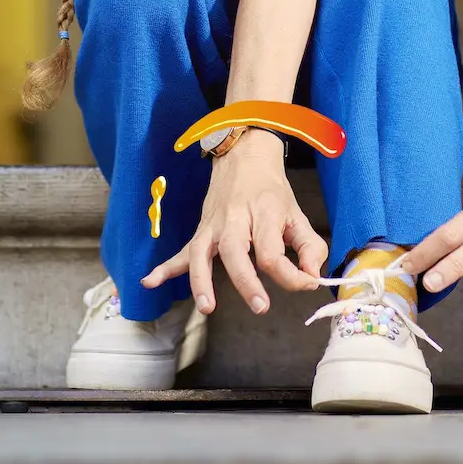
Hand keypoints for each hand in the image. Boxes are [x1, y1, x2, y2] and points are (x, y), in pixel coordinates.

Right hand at [140, 131, 327, 314]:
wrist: (244, 156)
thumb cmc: (271, 191)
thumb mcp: (297, 213)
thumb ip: (309, 247)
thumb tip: (313, 278)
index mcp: (263, 213)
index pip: (272, 251)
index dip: (291, 275)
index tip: (306, 284)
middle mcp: (235, 219)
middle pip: (235, 252)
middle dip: (246, 281)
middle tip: (261, 306)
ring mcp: (213, 225)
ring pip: (201, 254)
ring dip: (201, 281)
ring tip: (207, 307)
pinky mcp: (201, 231)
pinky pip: (181, 252)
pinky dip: (165, 268)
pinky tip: (149, 282)